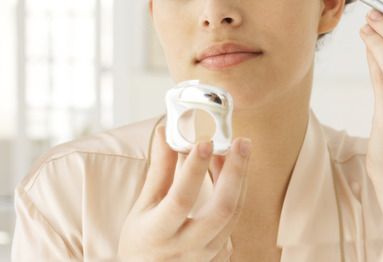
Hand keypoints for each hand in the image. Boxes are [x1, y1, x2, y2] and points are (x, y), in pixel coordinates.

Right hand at [117, 125, 251, 260]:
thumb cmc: (142, 239)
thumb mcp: (143, 206)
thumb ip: (159, 170)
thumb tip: (165, 131)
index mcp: (158, 234)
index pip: (181, 199)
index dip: (194, 170)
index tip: (205, 141)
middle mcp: (186, 246)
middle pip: (221, 208)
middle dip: (235, 172)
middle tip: (241, 142)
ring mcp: (206, 253)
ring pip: (233, 213)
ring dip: (240, 178)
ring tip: (239, 149)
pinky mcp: (220, 253)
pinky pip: (235, 218)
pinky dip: (237, 191)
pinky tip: (234, 170)